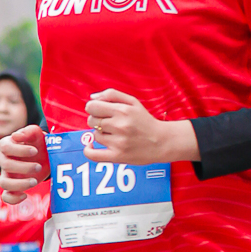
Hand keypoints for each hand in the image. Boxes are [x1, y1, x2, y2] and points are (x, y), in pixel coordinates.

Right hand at [0, 124, 47, 205]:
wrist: (46, 156)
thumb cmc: (39, 143)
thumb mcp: (37, 134)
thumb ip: (29, 131)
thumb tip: (16, 136)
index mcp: (6, 145)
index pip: (5, 147)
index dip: (19, 150)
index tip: (35, 151)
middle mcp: (3, 161)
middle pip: (5, 165)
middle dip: (23, 167)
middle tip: (39, 166)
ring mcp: (6, 175)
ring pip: (3, 183)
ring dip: (19, 184)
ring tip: (34, 181)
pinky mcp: (12, 187)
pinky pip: (6, 197)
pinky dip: (13, 199)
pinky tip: (26, 195)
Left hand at [83, 90, 197, 165]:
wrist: (162, 142)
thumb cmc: (145, 121)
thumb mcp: (133, 102)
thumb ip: (111, 95)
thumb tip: (91, 98)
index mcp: (123, 110)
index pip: (91, 106)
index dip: (93, 108)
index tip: (100, 111)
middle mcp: (120, 126)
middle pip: (91, 121)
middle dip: (98, 120)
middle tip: (110, 123)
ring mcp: (118, 142)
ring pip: (95, 135)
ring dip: (101, 134)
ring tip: (115, 134)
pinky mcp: (118, 156)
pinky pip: (93, 155)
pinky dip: (88, 150)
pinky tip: (91, 146)